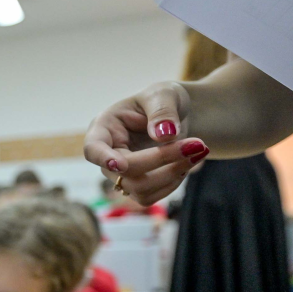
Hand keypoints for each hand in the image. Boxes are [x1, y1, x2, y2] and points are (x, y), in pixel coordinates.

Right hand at [83, 82, 209, 205]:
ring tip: (199, 150)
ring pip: (138, 189)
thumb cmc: (163, 101)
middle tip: (198, 145)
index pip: (93, 149)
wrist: (178, 115)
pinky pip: (150, 197)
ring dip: (173, 173)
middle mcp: (107, 155)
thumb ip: (162, 111)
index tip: (120, 165)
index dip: (103, 159)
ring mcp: (119, 175)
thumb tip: (164, 135)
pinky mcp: (135, 187)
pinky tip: (188, 163)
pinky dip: (174, 182)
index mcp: (104, 128)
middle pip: (125, 171)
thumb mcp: (164, 94)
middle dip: (163, 159)